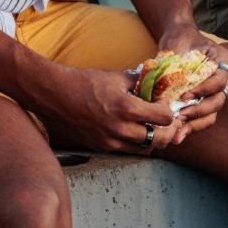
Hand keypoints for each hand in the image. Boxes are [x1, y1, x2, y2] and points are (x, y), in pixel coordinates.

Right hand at [32, 65, 177, 155]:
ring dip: (153, 139)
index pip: (163, 118)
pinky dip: (136, 143)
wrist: (56, 95)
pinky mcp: (101, 147)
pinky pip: (127, 150)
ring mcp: (109, 141)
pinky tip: (136, 130)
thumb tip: (157, 85)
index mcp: (126, 108)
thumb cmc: (85, 82)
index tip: (169, 106)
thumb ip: (140, 83)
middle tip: (171, 122)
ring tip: (154, 126)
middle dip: (169, 130)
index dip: (171, 112)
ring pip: (144, 149)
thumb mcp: (117, 77)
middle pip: (158, 139)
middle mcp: (119, 129)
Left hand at [152, 21, 227, 138]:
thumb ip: (174, 62)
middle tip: (181, 116)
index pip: (220, 80)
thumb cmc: (179, 39)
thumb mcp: (177, 44)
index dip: (205, 90)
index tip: (186, 96)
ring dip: (195, 124)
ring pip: (212, 113)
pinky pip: (202, 119)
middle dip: (200, 110)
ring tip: (178, 133)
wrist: (178, 40)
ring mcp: (214, 92)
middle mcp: (223, 77)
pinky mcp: (203, 102)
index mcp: (222, 60)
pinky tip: (177, 135)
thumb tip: (158, 85)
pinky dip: (191, 127)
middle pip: (219, 100)